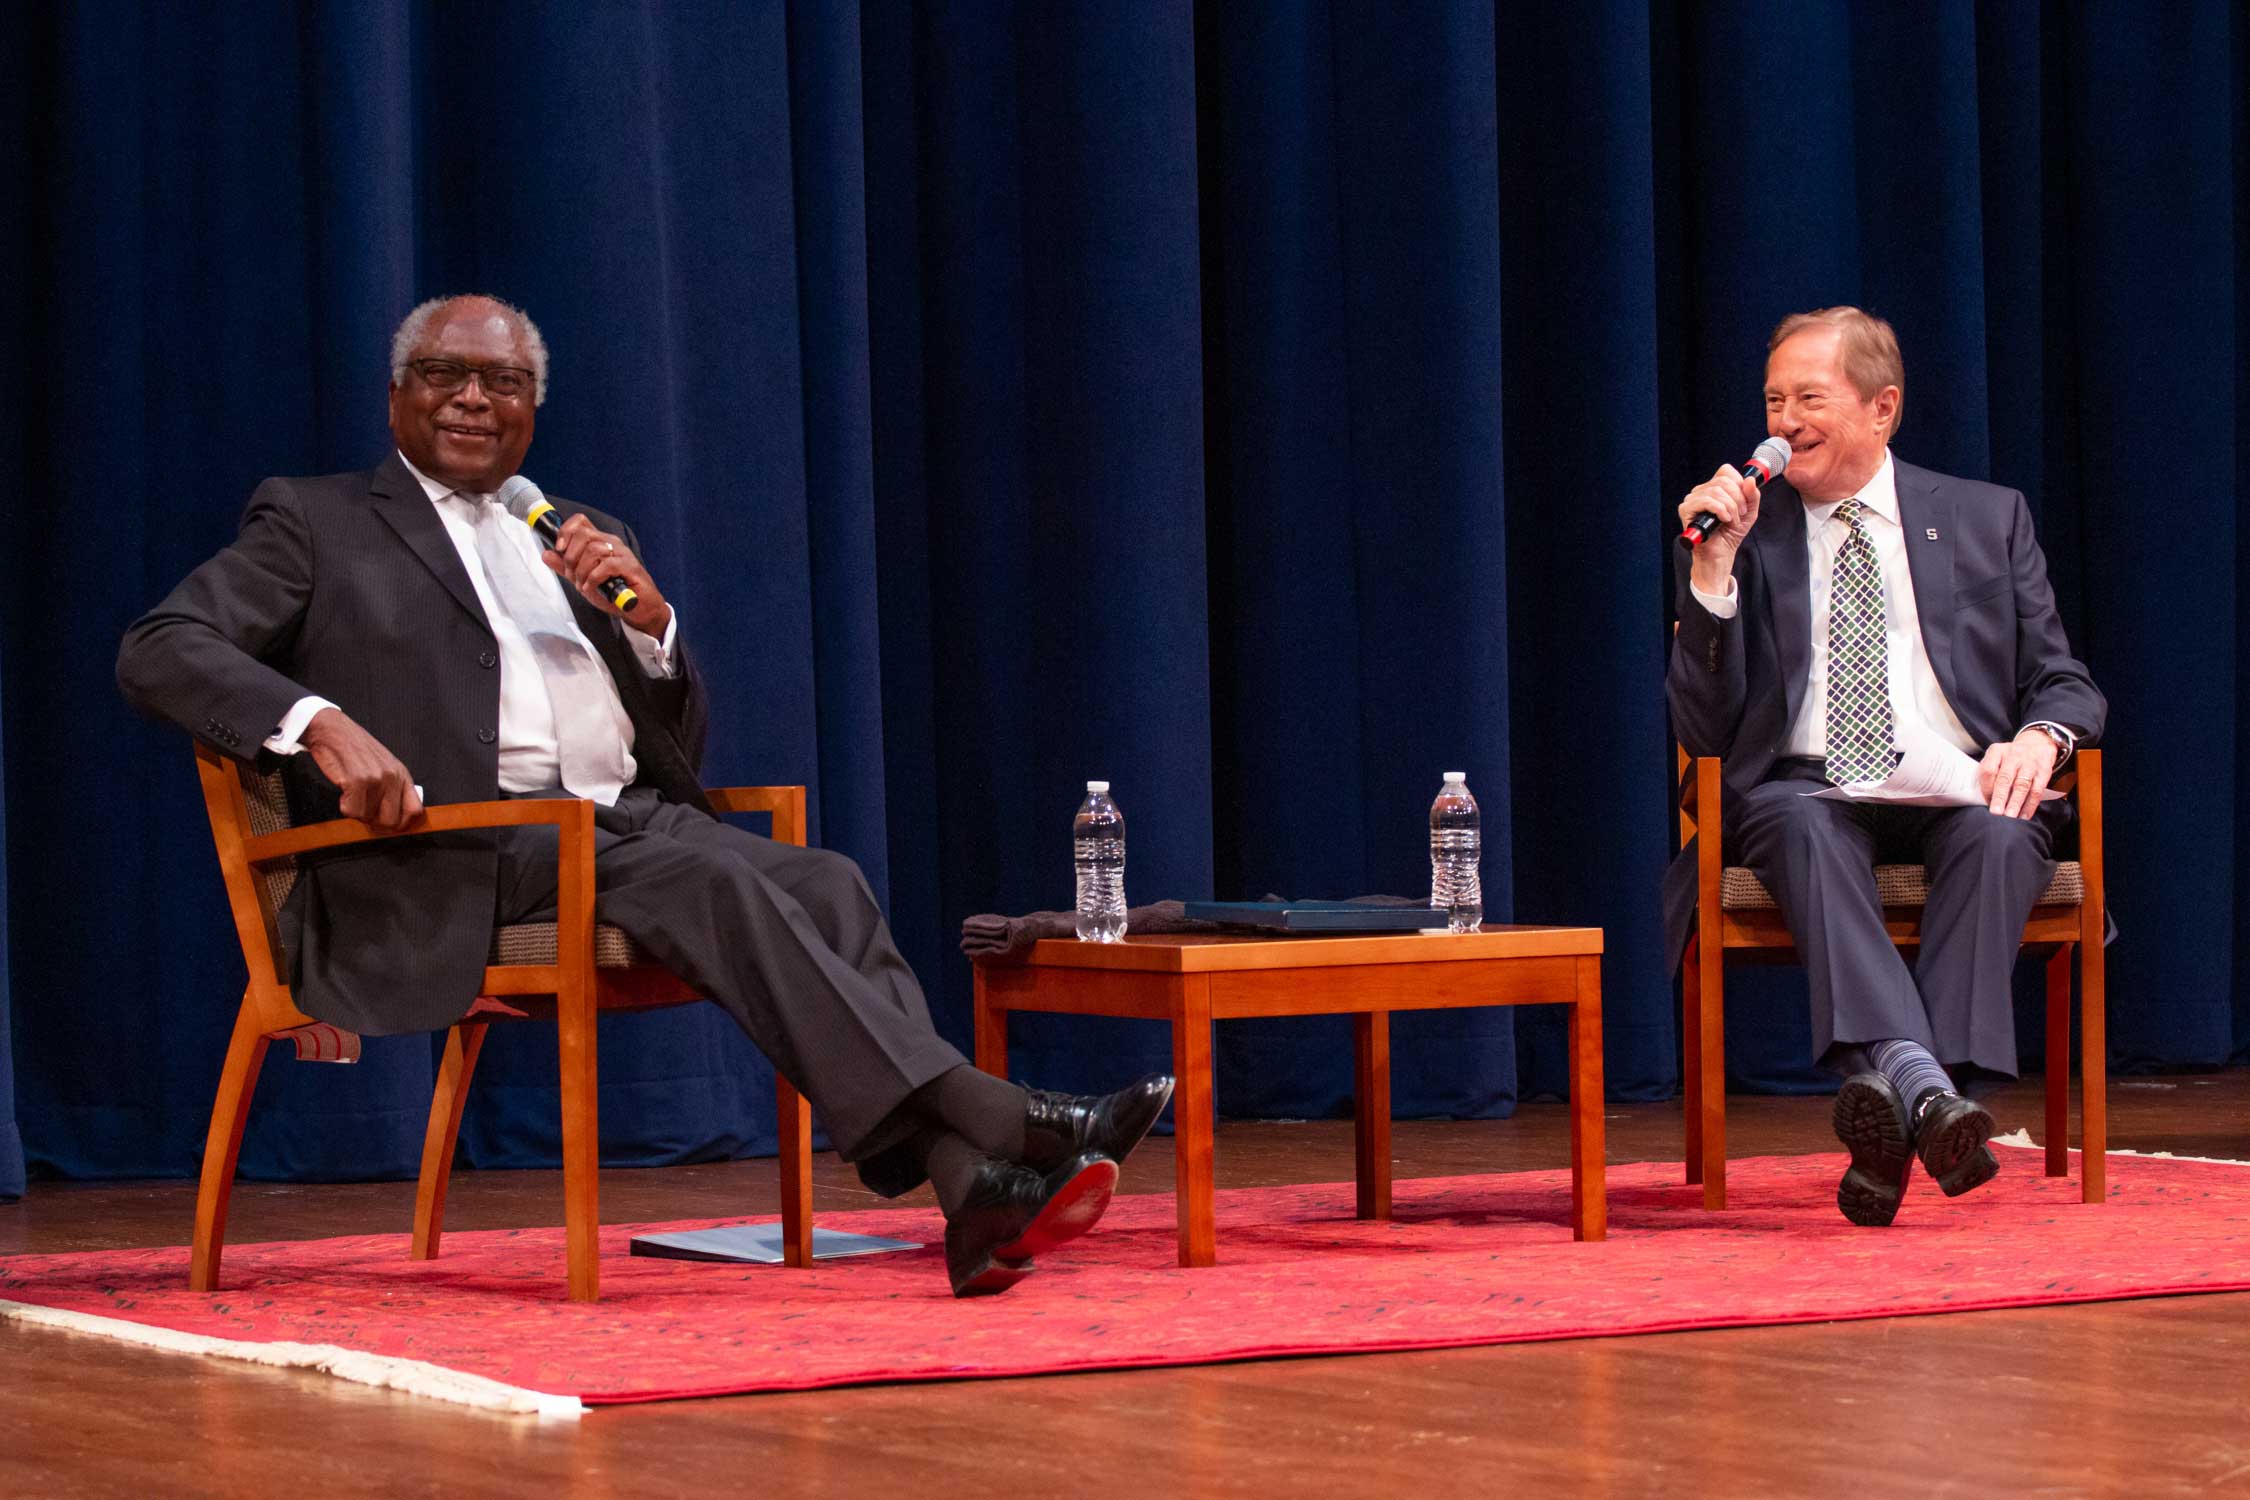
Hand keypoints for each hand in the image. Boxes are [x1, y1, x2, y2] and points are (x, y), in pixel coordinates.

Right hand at [301, 708, 423, 830]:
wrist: (334, 731)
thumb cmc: (356, 750)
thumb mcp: (385, 766)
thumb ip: (394, 788)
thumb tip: (398, 817)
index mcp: (403, 775)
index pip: (415, 810)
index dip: (402, 823)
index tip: (390, 825)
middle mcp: (393, 778)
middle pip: (391, 821)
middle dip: (375, 821)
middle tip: (364, 809)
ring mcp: (376, 779)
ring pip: (368, 818)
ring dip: (357, 812)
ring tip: (352, 794)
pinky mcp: (357, 781)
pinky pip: (352, 811)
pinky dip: (345, 807)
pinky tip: (344, 792)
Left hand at [542, 514, 672, 639]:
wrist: (639, 609)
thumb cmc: (614, 593)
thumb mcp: (582, 579)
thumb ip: (565, 567)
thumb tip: (546, 554)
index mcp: (600, 541)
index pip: (580, 521)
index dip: (566, 531)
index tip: (559, 549)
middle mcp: (611, 543)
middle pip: (583, 534)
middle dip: (570, 556)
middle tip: (571, 574)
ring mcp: (622, 553)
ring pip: (593, 550)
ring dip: (581, 571)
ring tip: (583, 585)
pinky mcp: (630, 566)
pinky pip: (606, 565)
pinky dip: (593, 578)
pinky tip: (591, 588)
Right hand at [1680, 463, 1761, 592]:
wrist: (1721, 554)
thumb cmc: (1730, 534)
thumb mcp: (1749, 512)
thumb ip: (1752, 495)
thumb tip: (1749, 480)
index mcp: (1714, 488)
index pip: (1725, 471)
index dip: (1738, 484)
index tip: (1743, 502)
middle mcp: (1701, 491)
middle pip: (1723, 480)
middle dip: (1738, 498)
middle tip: (1740, 514)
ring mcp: (1692, 500)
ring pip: (1716, 490)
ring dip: (1730, 507)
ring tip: (1731, 520)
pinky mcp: (1686, 510)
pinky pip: (1707, 501)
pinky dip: (1720, 510)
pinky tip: (1723, 520)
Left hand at [1977, 730, 2058, 819]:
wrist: (2037, 743)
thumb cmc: (2011, 756)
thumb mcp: (1997, 757)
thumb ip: (1990, 773)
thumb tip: (1986, 799)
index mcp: (1997, 751)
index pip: (1988, 770)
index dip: (1986, 788)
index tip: (1986, 802)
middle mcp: (2013, 756)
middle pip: (2005, 778)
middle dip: (2000, 797)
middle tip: (1996, 812)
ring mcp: (2030, 763)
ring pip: (2022, 785)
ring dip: (2016, 803)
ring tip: (2010, 817)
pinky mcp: (2043, 772)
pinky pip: (2037, 791)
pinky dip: (2030, 805)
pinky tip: (2024, 815)